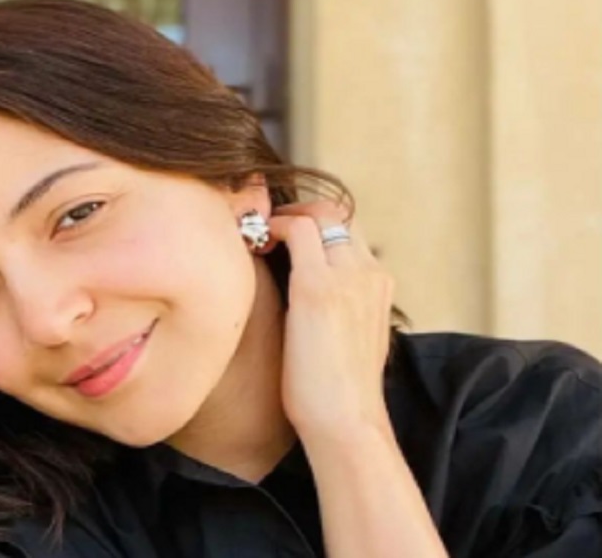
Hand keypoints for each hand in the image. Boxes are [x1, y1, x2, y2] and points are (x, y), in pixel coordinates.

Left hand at [266, 201, 394, 441]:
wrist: (345, 422)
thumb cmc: (336, 390)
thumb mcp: (346, 337)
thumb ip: (336, 308)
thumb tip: (302, 299)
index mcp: (379, 284)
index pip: (349, 231)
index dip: (315, 223)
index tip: (283, 233)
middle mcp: (369, 272)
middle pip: (338, 213)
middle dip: (300, 210)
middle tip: (265, 224)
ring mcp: (348, 276)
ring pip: (321, 213)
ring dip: (285, 215)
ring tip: (255, 231)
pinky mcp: (319, 287)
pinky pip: (298, 229)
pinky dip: (272, 226)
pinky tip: (252, 242)